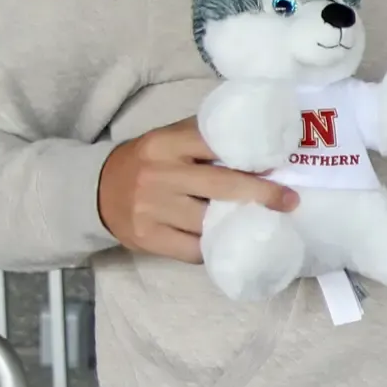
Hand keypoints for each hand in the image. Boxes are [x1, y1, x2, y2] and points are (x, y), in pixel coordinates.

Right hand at [95, 118, 298, 262]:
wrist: (97, 191)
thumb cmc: (149, 162)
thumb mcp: (169, 139)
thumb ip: (205, 137)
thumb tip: (261, 139)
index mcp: (167, 144)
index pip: (216, 143)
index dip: (251, 154)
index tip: (281, 162)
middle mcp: (159, 174)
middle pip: (221, 185)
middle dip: (261, 193)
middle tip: (289, 201)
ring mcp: (152, 209)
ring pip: (209, 220)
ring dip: (241, 222)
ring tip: (265, 222)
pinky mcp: (148, 237)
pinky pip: (193, 248)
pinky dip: (216, 246)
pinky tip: (232, 241)